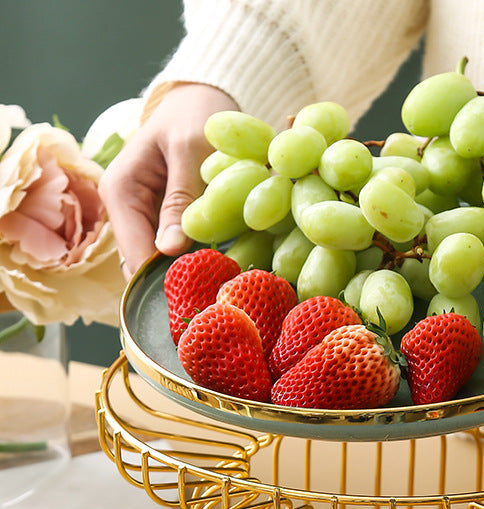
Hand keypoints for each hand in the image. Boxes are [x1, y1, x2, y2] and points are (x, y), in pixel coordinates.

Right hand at [99, 83, 238, 279]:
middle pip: (145, 266)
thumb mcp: (190, 150)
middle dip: (177, 282)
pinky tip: (223, 267)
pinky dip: (197, 261)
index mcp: (121, 192)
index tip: (200, 294)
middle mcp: (127, 211)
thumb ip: (181, 199)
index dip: (164, 279)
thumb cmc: (193, 116)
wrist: (199, 100)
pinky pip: (177, 252)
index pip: (134, 254)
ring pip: (161, 264)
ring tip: (224, 284)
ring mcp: (146, 219)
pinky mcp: (166, 222)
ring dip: (189, 275)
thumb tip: (168, 250)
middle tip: (218, 295)